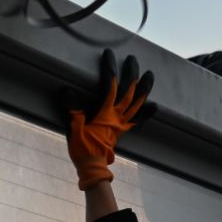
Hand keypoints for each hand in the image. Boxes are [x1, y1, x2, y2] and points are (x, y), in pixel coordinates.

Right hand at [64, 49, 156, 188]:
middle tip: (133, 59)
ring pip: (138, 103)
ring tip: (150, 75)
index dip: (110, 68)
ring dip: (145, 88)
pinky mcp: (123, 131)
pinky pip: (138, 119)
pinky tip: (154, 106)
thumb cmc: (82, 149)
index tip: (108, 54)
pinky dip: (146, 112)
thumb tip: (68, 91)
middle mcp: (118, 116)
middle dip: (132, 73)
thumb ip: (73, 110)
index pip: (110, 85)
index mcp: (106, 113)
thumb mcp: (73, 128)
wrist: (93, 168)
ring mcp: (123, 124)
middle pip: (129, 91)